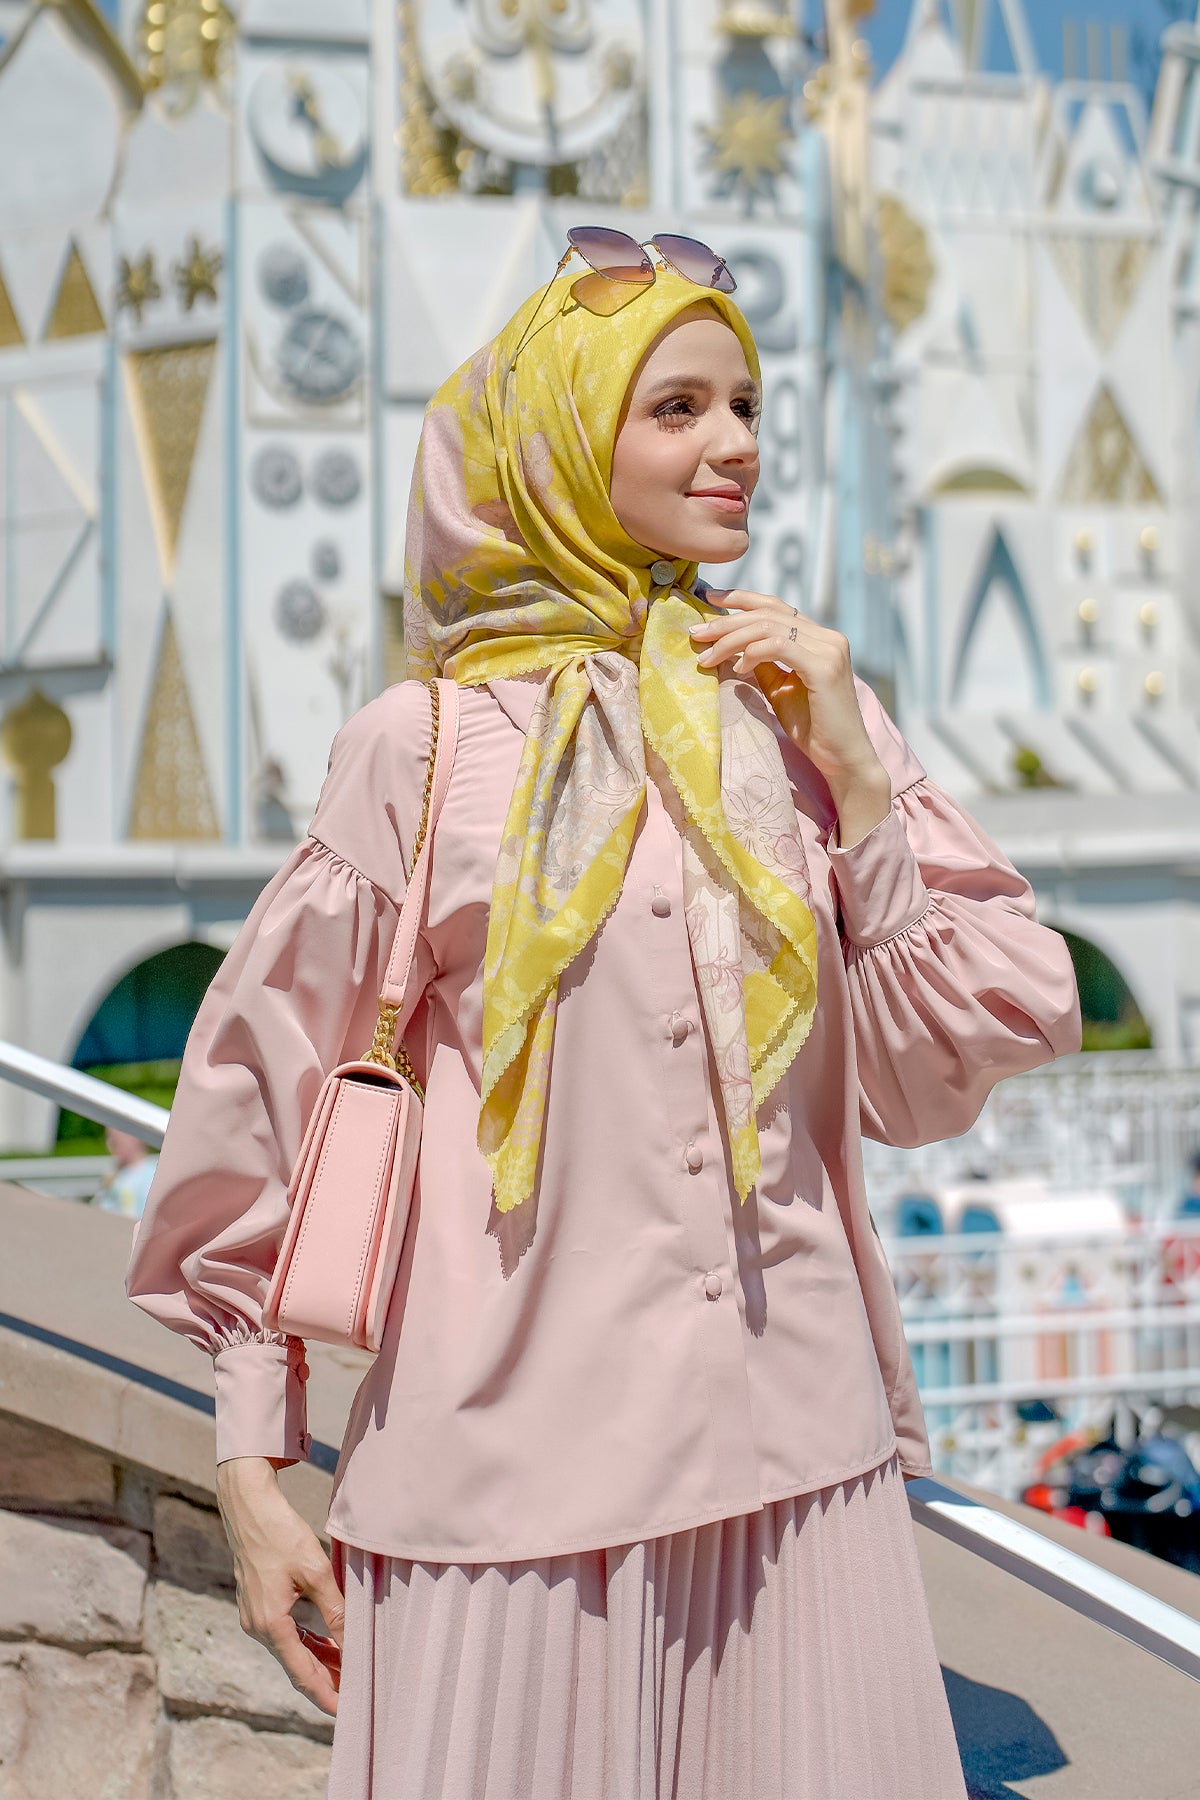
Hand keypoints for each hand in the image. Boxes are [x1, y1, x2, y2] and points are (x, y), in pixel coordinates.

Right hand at [216, 1456, 343, 1716]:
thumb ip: (335, 1610)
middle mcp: (257, 1626)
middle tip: (354, 1695)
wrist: (248, 1507)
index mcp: (269, 1624)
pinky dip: (306, 1643)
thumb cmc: (280, 1533)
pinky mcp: (257, 1604)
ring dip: (318, 1661)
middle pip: (296, 1666)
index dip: (325, 1694)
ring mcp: (254, 1616)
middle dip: (325, 1681)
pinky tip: (326, 1642)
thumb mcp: (315, 1571)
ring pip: (291, 1650)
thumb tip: (353, 1644)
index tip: (345, 1711)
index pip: (302, 1673)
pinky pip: (285, 1634)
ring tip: (347, 1671)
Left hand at [691, 589, 891, 845]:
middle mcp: (827, 637)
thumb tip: (733, 648)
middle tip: (696, 632)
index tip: (710, 598)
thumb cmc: (813, 729)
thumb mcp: (780, 690)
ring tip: (706, 656)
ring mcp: (829, 649)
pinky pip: (779, 646)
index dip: (742, 598)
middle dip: (726, 620)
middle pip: (768, 613)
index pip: (776, 607)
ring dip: (731, 639)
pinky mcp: (824, 666)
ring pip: (769, 627)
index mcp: (818, 639)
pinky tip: (737, 668)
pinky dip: (753, 653)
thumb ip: (763, 665)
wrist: (842, 759)